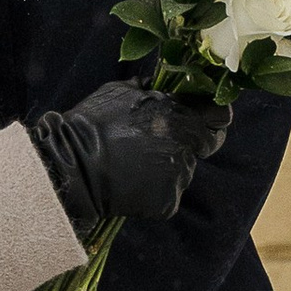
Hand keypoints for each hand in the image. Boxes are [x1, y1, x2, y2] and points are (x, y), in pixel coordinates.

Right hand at [30, 80, 232, 235]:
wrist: (71, 169)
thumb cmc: (91, 126)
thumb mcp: (119, 92)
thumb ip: (150, 90)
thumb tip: (164, 87)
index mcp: (176, 117)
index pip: (219, 118)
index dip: (213, 118)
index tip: (202, 120)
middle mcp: (184, 148)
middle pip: (201, 147)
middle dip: (185, 144)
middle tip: (155, 146)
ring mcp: (177, 178)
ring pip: (183, 171)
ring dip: (167, 168)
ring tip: (134, 166)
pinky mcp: (168, 203)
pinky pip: (169, 195)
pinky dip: (156, 192)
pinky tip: (132, 184)